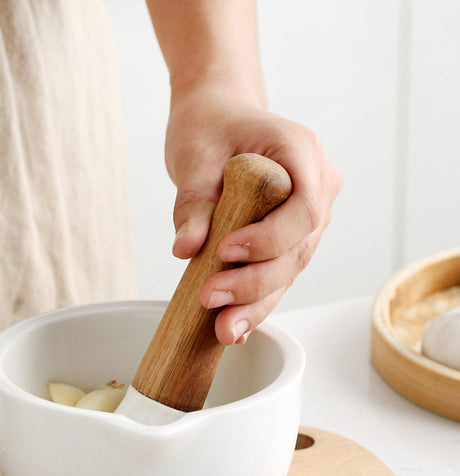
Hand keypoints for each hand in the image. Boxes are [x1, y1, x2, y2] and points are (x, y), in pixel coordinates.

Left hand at [165, 81, 341, 343]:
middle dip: (255, 282)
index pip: (303, 207)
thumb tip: (186, 249)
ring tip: (223, 329)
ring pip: (290, 269)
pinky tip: (234, 327)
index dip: (269, 238)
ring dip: (256, 302)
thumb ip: (194, 201)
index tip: (225, 252)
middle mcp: (317, 186)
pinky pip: (278, 273)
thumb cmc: (210, 126)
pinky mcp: (290, 238)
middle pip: (298, 247)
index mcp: (301, 152)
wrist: (218, 118)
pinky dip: (255, 301)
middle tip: (209, 299)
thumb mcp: (194, 154)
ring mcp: (308, 215)